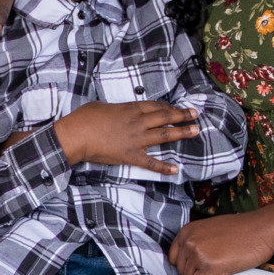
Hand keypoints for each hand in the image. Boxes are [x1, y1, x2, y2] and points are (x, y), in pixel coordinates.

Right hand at [55, 99, 199, 173]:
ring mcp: (136, 139)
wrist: (77, 135)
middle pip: (165, 117)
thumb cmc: (85, 118)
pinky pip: (151, 162)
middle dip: (182, 115)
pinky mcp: (131, 156)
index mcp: (130, 109)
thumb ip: (117, 109)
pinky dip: (164, 167)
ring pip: (164, 135)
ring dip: (181, 132)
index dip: (169, 107)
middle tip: (196, 114)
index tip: (178, 107)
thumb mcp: (102, 105)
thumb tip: (120, 112)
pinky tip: (176, 169)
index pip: (155, 106)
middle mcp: (138, 122)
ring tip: (195, 130)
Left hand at [169, 210, 273, 274]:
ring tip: (221, 267)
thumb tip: (186, 261)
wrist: (261, 230)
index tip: (198, 266)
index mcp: (186, 232)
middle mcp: (189, 242)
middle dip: (196, 273)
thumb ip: (195, 241)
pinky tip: (222, 273)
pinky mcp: (209, 266)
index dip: (186, 265)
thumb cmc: (240, 229)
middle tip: (214, 267)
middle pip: (182, 271)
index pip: (173, 258)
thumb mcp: (209, 229)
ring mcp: (198, 254)